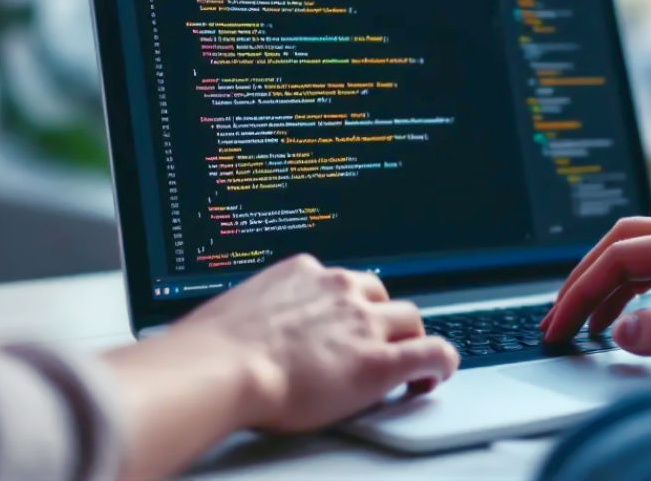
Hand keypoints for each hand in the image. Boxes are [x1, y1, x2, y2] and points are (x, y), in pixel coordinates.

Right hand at [103, 255, 458, 478]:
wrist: (217, 370)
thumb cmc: (210, 351)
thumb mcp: (234, 313)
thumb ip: (255, 316)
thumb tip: (240, 333)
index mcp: (304, 273)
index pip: (342, 283)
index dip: (349, 307)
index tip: (346, 323)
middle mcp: (339, 289)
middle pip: (381, 296)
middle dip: (382, 320)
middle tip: (375, 345)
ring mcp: (363, 322)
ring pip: (410, 320)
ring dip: (409, 340)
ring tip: (406, 365)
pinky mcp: (379, 360)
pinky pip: (432, 353)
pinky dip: (440, 363)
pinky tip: (434, 377)